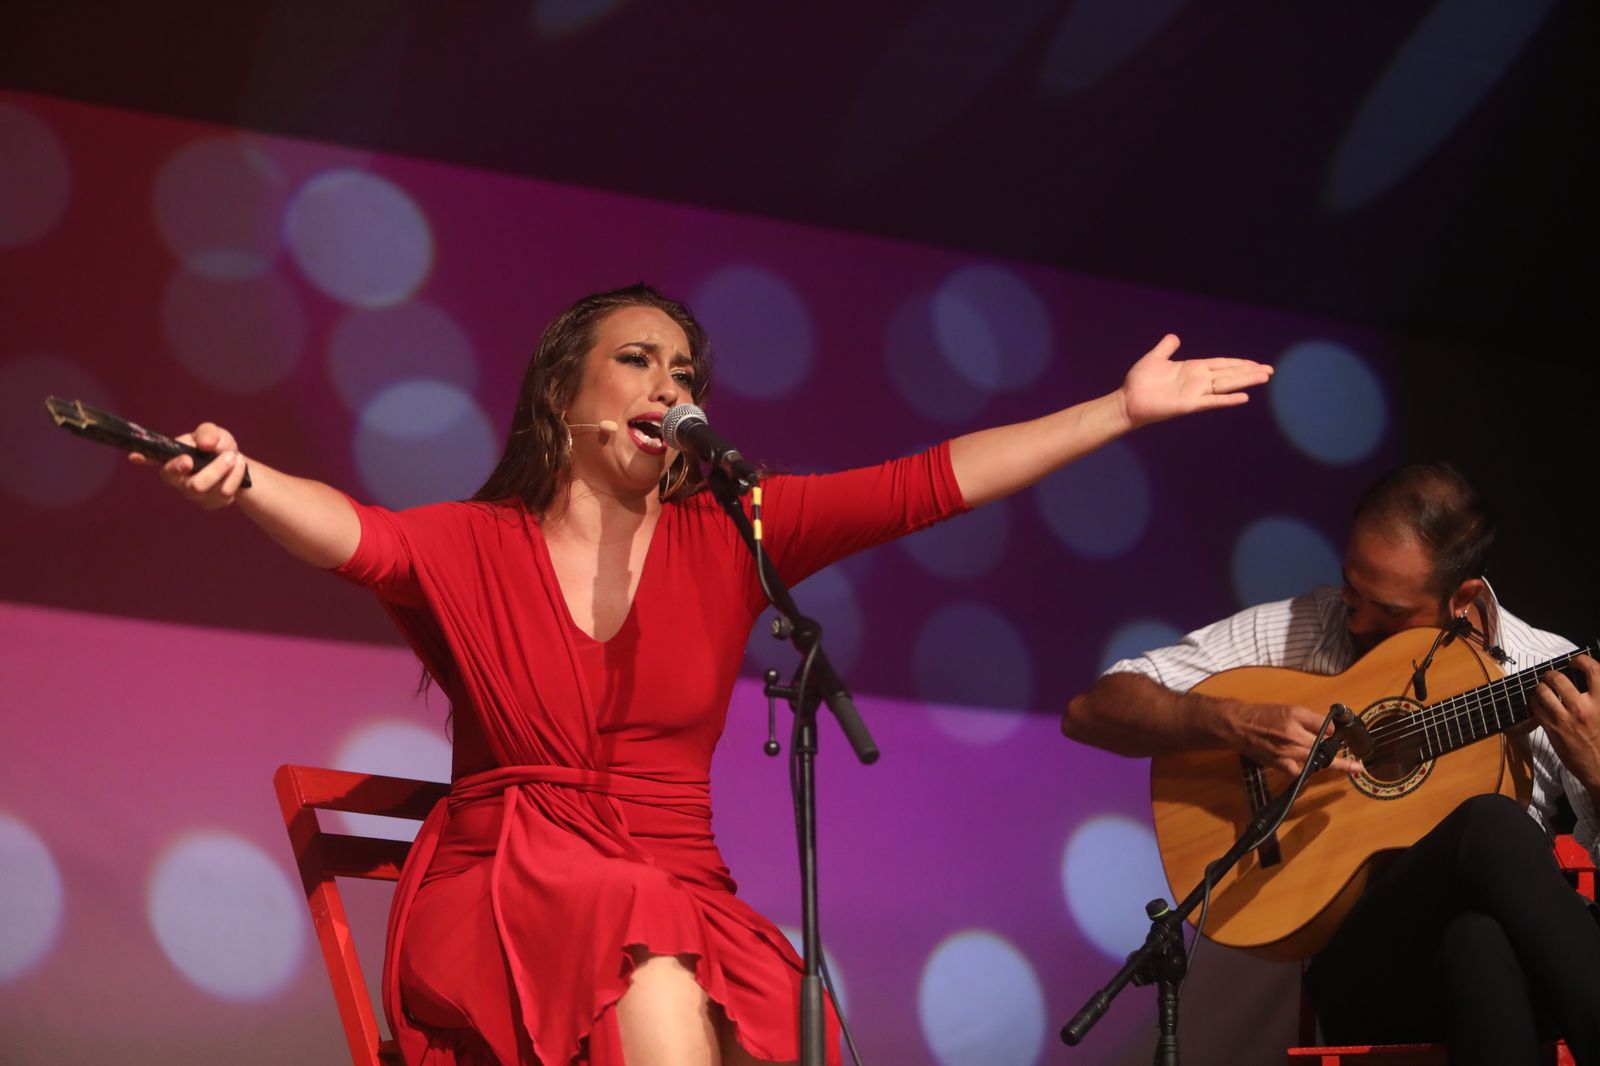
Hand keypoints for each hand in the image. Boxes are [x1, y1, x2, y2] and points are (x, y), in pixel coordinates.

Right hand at [130, 422, 248, 509]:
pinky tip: (239, 468)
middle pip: (193, 485)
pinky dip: (236, 479)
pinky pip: (225, 496)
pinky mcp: (211, 503)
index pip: (153, 459)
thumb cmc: (215, 445)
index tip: (175, 457)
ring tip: (235, 457)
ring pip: (211, 492)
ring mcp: (195, 495)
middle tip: (228, 455)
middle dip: (214, 470)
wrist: (233, 461)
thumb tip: (205, 444)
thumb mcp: (212, 432)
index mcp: (172, 459)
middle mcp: (178, 480)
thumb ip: (207, 433)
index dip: (147, 458)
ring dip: (228, 473)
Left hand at [1120, 334, 1272, 427]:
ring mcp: (1196, 392)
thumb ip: (1166, 348)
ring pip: (1226, 385)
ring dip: (1245, 381)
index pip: (1221, 364)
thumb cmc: (1139, 382)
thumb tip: (1174, 337)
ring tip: (1265, 377)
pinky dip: (1227, 399)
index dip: (1238, 363)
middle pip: (1229, 373)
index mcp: (1193, 368)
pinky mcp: (1189, 404)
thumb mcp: (1155, 358)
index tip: (1256, 363)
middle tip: (1270, 370)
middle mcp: (1198, 380)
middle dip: (1249, 371)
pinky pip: (1212, 401)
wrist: (1128, 400)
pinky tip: (1244, 397)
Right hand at [1228, 700, 1363, 775]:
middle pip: (1324, 752)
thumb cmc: (1263, 715)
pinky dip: (1306, 772)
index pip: (1326, 731)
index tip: (1348, 742)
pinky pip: (1299, 772)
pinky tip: (1310, 770)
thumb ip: (1312, 719)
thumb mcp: (1290, 709)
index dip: (1337, 736)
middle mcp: (1293, 739)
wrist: (1238, 726)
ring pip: (1314, 763)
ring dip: (1329, 765)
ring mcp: (1286, 754)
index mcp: (1296, 721)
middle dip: (1343, 761)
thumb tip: (1330, 730)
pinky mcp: (1279, 764)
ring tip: (1346, 769)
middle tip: (1357, 767)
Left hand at [1531, 654, 1599, 795]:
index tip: (1576, 663)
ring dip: (1541, 687)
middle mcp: (1583, 708)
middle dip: (1552, 674)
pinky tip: (1539, 703)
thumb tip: (1592, 681)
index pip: (1593, 670)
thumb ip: (1598, 697)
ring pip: (1543, 692)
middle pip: (1558, 679)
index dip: (1581, 661)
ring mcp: (1565, 719)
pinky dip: (1535, 702)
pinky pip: (1536, 708)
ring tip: (1544, 689)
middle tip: (1552, 677)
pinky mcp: (1552, 730)